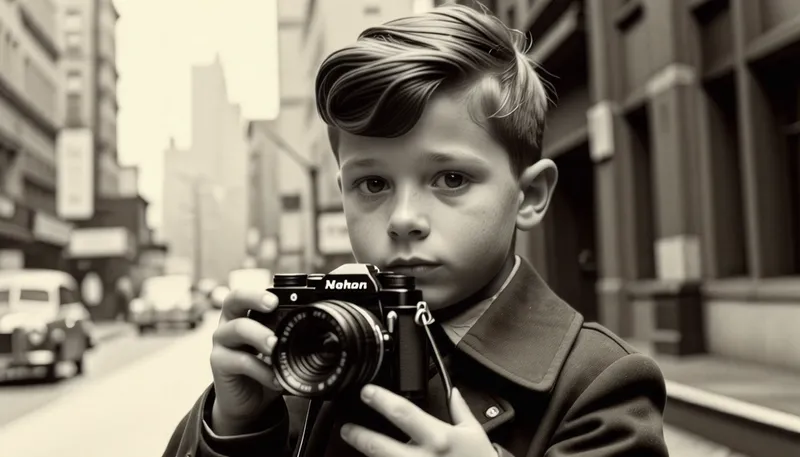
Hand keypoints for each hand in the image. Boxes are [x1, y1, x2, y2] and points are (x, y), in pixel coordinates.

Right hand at [209, 289, 282, 434]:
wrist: (247, 403)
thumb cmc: (264, 369)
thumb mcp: (278, 351)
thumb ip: (288, 337)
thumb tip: (320, 331)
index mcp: (244, 315)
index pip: (248, 294)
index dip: (260, 292)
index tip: (278, 298)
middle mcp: (230, 324)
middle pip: (233, 299)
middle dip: (254, 298)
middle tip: (273, 304)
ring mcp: (222, 343)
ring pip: (237, 329)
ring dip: (260, 335)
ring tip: (276, 346)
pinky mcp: (219, 364)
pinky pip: (240, 361)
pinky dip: (261, 370)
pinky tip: (275, 379)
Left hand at [340, 385, 497, 456]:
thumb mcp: (474, 433)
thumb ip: (460, 410)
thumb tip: (453, 391)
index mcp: (438, 438)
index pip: (402, 413)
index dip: (380, 400)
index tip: (367, 392)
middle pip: (379, 446)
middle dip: (358, 435)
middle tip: (346, 428)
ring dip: (367, 454)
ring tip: (357, 446)